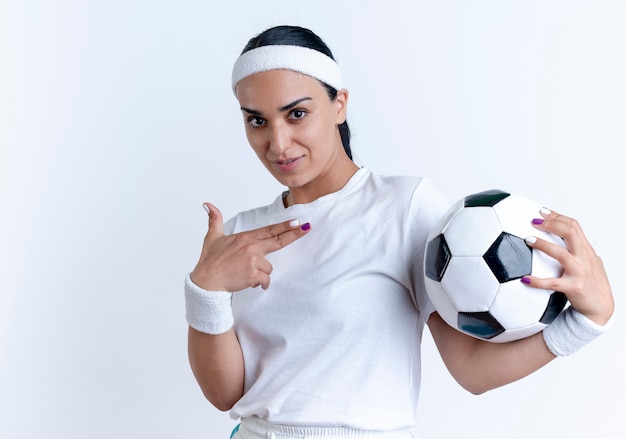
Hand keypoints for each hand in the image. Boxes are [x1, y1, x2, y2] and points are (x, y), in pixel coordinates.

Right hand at [190, 202, 310, 291]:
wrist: (206, 282)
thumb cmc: (210, 261)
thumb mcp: (212, 237)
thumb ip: (214, 220)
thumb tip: (208, 205)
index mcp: (244, 238)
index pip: (269, 230)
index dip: (285, 226)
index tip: (297, 221)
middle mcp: (251, 247)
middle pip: (278, 240)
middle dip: (294, 234)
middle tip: (307, 228)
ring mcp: (253, 261)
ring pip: (269, 267)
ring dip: (261, 273)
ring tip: (245, 273)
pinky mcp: (253, 275)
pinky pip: (265, 280)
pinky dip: (260, 283)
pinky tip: (248, 282)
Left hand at [522, 208, 613, 324]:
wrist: (601, 308)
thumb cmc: (591, 284)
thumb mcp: (588, 263)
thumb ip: (576, 251)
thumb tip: (556, 238)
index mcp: (586, 251)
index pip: (574, 226)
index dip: (558, 217)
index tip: (542, 212)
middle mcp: (585, 258)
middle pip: (570, 233)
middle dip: (551, 224)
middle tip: (533, 221)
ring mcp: (580, 272)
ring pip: (561, 254)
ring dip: (543, 245)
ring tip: (528, 239)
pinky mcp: (574, 288)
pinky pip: (552, 283)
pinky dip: (537, 281)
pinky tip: (525, 279)